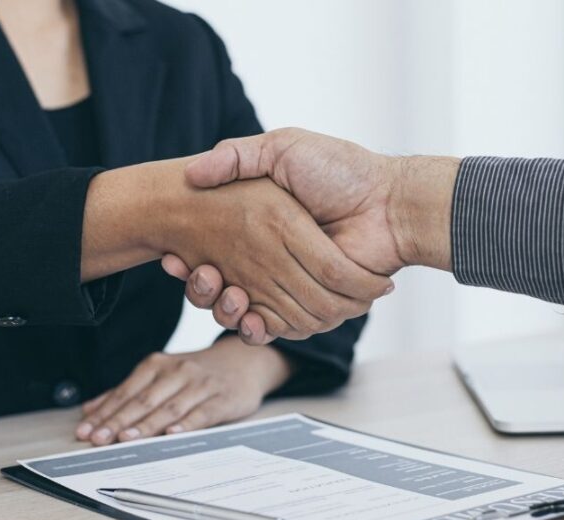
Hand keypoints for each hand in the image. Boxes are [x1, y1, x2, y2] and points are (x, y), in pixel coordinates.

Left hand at [75, 337, 290, 444]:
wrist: (245, 361)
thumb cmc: (198, 373)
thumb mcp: (162, 375)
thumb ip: (128, 392)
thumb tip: (90, 410)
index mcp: (158, 365)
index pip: (126, 392)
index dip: (105, 412)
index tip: (86, 430)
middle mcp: (178, 372)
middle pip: (143, 400)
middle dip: (118, 421)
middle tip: (98, 439)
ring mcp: (201, 385)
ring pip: (169, 407)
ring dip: (146, 425)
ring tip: (127, 438)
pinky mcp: (223, 399)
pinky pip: (202, 413)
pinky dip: (186, 423)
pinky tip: (172, 433)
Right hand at [161, 129, 456, 343]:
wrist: (389, 201)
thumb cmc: (340, 169)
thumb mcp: (282, 148)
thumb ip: (237, 156)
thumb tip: (192, 172)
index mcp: (262, 228)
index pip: (212, 252)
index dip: (189, 261)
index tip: (173, 256)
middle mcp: (273, 259)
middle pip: (222, 288)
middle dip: (202, 288)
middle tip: (197, 274)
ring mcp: (292, 285)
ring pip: (243, 312)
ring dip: (224, 308)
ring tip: (221, 290)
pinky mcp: (313, 307)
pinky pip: (278, 327)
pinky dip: (257, 328)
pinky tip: (246, 315)